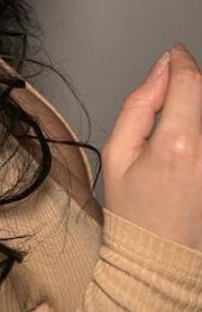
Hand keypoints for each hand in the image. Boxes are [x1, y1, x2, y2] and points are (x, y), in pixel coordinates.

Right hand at [102, 42, 201, 249]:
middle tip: (168, 93)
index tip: (174, 54)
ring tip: (178, 122)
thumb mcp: (118, 151)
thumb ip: (140, 104)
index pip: (189, 81)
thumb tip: (160, 70)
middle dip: (190, 83)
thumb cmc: (135, 210)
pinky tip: (187, 138)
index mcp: (178, 145)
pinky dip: (198, 126)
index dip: (181, 61)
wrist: (160, 257)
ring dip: (196, 106)